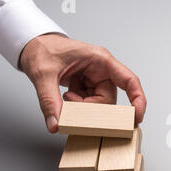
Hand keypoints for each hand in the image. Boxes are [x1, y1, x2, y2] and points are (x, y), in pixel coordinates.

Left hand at [20, 34, 145, 132]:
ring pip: (99, 105)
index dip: (138, 99)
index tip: (137, 116)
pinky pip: (90, 105)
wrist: (33, 46)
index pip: (129, 80)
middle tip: (72, 104)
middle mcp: (102, 71)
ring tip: (67, 96)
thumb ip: (49, 101)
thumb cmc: (43, 49)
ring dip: (83, 108)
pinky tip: (68, 96)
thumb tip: (56, 123)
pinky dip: (78, 107)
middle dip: (92, 108)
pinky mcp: (89, 87)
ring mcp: (96, 80)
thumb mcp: (43, 74)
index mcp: (101, 60)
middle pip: (109, 100)